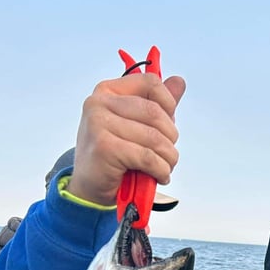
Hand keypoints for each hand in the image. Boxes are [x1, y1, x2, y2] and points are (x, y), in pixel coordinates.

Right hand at [68, 72, 185, 205]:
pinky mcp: (104, 146)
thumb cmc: (114, 155)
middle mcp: (99, 102)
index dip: (168, 104)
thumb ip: (157, 104)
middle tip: (168, 155)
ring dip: (168, 159)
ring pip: (154, 138)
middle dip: (170, 138)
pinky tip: (159, 176)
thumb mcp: (136, 125)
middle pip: (155, 113)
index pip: (150, 83)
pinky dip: (160, 170)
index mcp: (108, 91)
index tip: (168, 125)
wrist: (90, 187)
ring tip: (164, 168)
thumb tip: (179, 81)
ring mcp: (98, 123)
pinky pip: (148, 157)